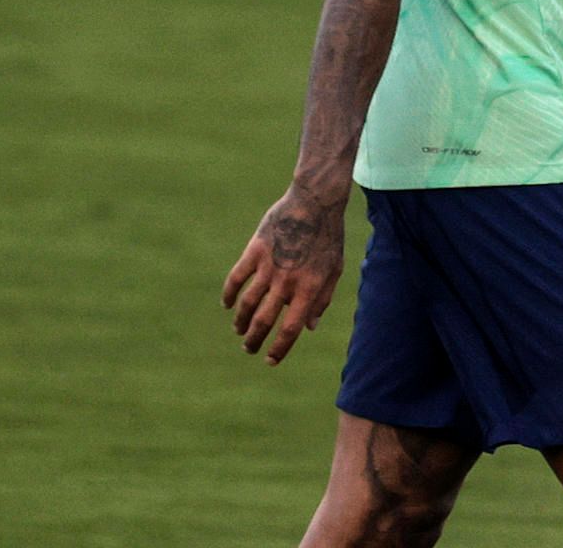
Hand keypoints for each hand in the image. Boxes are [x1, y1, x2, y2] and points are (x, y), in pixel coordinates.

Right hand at [221, 186, 345, 363]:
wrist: (314, 202)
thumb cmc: (328, 237)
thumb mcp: (334, 269)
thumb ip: (323, 299)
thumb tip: (310, 327)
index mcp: (309, 289)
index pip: (290, 330)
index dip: (278, 350)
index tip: (269, 360)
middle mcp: (287, 282)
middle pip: (264, 322)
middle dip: (254, 341)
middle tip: (249, 348)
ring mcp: (269, 267)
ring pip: (247, 304)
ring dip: (240, 322)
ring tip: (239, 331)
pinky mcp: (254, 251)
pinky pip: (236, 279)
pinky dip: (228, 294)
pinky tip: (227, 305)